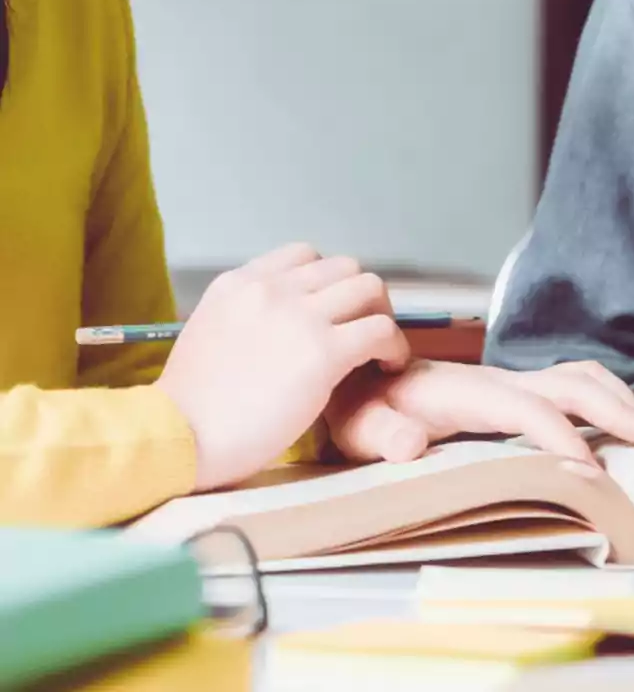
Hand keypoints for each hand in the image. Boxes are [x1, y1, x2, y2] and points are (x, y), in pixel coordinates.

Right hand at [154, 244, 408, 490]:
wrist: (178, 438)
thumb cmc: (191, 406)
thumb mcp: (211, 334)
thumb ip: (246, 318)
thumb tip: (274, 326)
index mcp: (240, 283)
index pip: (304, 256)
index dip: (329, 283)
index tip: (334, 314)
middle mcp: (271, 289)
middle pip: (345, 267)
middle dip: (363, 298)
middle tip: (364, 334)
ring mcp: (299, 317)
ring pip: (370, 288)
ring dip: (383, 318)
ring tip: (379, 352)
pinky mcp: (323, 352)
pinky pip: (381, 330)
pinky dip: (393, 347)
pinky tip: (387, 368)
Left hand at [323, 360, 633, 467]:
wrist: (357, 377)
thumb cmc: (359, 407)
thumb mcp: (357, 425)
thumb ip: (381, 434)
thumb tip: (412, 444)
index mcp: (465, 390)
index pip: (525, 407)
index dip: (559, 435)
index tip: (590, 471)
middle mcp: (496, 381)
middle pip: (571, 384)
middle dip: (619, 410)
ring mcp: (510, 384)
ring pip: (580, 379)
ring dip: (623, 401)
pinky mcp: (515, 393)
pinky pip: (572, 388)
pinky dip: (610, 400)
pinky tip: (629, 421)